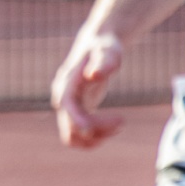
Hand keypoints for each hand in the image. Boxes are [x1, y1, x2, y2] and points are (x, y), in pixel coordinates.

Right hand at [51, 30, 124, 147]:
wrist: (97, 46)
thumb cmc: (104, 48)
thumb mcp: (108, 52)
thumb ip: (103, 62)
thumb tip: (93, 75)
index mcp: (67, 83)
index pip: (66, 106)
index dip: (75, 120)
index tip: (91, 131)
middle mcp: (63, 97)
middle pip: (71, 126)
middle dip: (96, 130)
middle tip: (122, 121)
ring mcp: (68, 107)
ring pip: (73, 137)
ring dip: (95, 139)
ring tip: (118, 125)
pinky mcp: (76, 113)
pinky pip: (79, 136)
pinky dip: (94, 138)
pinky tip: (112, 128)